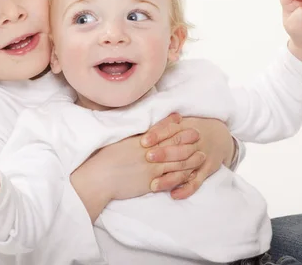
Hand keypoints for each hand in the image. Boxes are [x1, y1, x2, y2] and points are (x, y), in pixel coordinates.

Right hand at [71, 114, 205, 220]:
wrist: (99, 178)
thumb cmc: (105, 160)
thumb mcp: (120, 143)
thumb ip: (133, 138)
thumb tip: (142, 132)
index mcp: (140, 141)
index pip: (160, 130)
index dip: (172, 124)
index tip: (182, 119)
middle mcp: (148, 152)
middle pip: (172, 144)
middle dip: (187, 139)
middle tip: (198, 134)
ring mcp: (151, 167)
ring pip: (176, 162)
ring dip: (190, 159)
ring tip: (201, 156)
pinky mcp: (150, 182)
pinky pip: (171, 179)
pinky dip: (182, 176)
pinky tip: (191, 175)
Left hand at [143, 116, 234, 199]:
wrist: (220, 136)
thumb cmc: (192, 129)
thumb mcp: (181, 123)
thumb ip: (164, 126)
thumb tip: (144, 132)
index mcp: (187, 128)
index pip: (172, 130)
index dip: (157, 135)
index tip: (143, 141)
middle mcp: (195, 143)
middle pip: (179, 149)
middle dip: (164, 154)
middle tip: (148, 158)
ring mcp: (201, 158)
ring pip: (186, 169)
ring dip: (170, 178)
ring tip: (154, 185)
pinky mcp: (206, 171)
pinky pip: (197, 182)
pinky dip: (186, 190)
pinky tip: (174, 195)